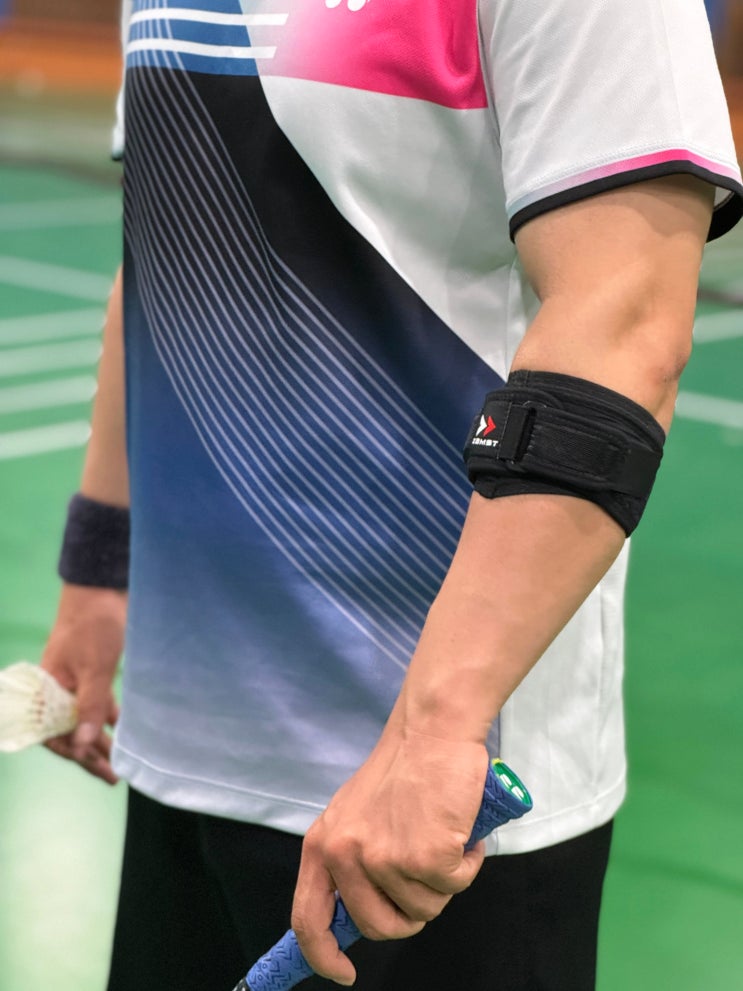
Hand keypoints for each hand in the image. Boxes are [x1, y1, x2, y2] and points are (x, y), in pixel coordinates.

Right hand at [41, 583, 126, 784]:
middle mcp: (58, 688)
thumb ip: (91, 706)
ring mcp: (76, 681)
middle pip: (70, 730)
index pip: (51, 732)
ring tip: (118, 765)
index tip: (93, 763)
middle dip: (89, 754)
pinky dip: (109, 717)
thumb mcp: (95, 667)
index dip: (71, 750)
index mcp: (46, 688)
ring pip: (86, 719)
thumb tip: (83, 744)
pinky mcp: (95, 672)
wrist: (104, 587)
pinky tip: (123, 733)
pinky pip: (99, 703)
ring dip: (101, 740)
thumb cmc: (95, 624)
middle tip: (112, 777)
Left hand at [291, 728, 488, 985]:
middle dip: (410, 912)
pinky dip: (466, 865)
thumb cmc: (402, 767)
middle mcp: (347, 855)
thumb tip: (360, 908)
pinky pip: (454, 886)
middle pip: (378, 926)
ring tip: (443, 839)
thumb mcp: (356, 814)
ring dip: (442, 882)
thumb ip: (351, 858)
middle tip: (426, 875)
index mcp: (323, 844)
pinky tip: (462, 833)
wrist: (432, 729)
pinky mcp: (425, 857)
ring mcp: (385, 858)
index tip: (343, 972)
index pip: (309, 919)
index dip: (323, 955)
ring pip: (423, 909)